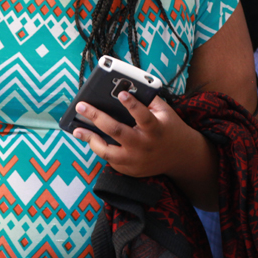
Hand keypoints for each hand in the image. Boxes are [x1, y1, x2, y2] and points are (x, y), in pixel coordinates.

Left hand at [73, 92, 196, 177]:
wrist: (180, 156)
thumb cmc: (168, 128)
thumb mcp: (164, 112)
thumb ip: (147, 100)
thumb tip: (124, 87)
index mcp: (155, 129)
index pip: (143, 116)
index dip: (132, 105)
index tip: (120, 93)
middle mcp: (144, 146)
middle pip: (117, 131)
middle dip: (97, 117)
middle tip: (81, 106)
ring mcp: (135, 160)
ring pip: (107, 152)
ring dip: (90, 139)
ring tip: (77, 130)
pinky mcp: (129, 170)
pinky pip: (110, 159)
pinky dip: (99, 147)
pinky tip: (90, 138)